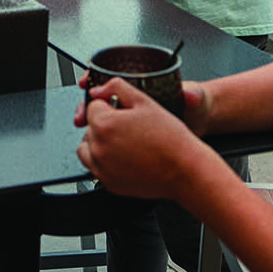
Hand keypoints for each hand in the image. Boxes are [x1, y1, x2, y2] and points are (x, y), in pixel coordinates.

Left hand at [75, 77, 208, 200]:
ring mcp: (102, 168)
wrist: (184, 170)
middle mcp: (98, 148)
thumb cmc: (170, 138)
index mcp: (104, 125)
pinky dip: (105, 162)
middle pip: (89, 128)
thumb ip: (116, 88)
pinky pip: (97, 168)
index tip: (123, 112)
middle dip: (104, 124)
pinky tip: (127, 157)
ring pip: (87, 149)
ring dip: (99, 143)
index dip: (110, 106)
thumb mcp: (145, 101)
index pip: (93, 106)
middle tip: (129, 127)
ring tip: (124, 142)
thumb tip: (97, 90)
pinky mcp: (109, 184)